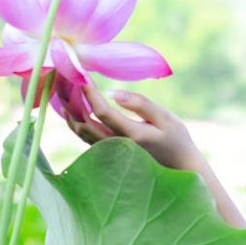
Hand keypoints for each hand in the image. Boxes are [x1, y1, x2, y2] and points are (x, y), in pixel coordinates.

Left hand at [63, 82, 203, 170]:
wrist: (179, 168)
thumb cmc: (176, 139)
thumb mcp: (166, 118)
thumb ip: (141, 104)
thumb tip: (113, 93)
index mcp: (132, 135)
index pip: (102, 112)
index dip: (90, 93)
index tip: (83, 75)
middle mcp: (116, 146)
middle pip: (82, 122)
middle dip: (72, 99)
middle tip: (68, 78)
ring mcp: (110, 153)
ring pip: (79, 132)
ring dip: (69, 110)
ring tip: (66, 89)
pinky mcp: (107, 154)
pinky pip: (83, 137)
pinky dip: (75, 120)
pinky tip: (74, 105)